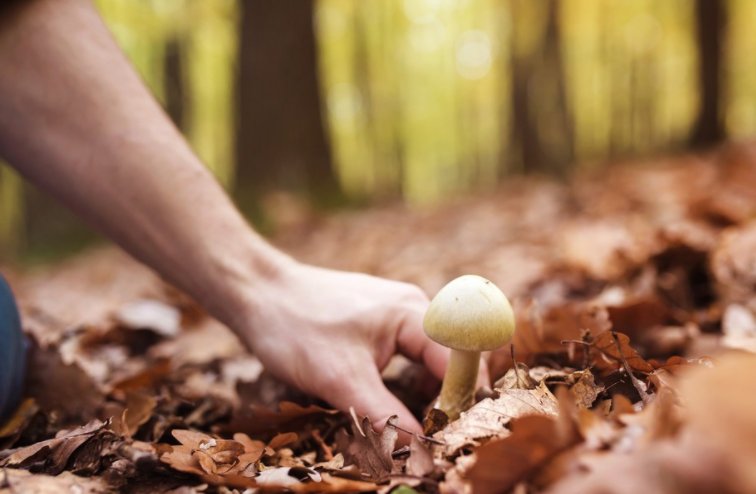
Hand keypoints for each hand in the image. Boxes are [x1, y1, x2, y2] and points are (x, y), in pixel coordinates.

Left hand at [237, 262, 450, 432]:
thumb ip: (384, 417)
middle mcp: (411, 308)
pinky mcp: (377, 322)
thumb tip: (419, 454)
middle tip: (434, 436)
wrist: (257, 293)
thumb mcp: (341, 380)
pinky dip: (407, 380)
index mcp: (412, 313)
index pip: (458, 360)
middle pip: (448, 359)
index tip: (451, 435)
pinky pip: (408, 354)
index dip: (460, 399)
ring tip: (415, 425)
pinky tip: (392, 402)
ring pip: (427, 359)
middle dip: (445, 398)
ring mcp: (394, 313)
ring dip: (425, 392)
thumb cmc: (296, 328)